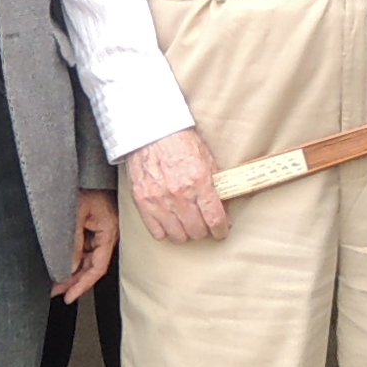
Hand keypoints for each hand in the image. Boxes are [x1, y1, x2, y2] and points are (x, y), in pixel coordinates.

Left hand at [62, 190, 118, 303]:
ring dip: (73, 270)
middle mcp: (108, 233)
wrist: (87, 168)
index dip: (83, 284)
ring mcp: (101, 230)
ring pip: (89, 258)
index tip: (69, 296)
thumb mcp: (75, 214)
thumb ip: (74, 242)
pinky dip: (74, 257)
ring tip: (56, 282)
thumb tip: (70, 267)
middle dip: (74, 280)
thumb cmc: (86, 184)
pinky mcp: (94, 225)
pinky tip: (62, 263)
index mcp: (109, 232)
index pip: (97, 267)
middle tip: (57, 292)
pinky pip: (86, 247)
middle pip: (93, 265)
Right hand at [124, 127, 227, 245]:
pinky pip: (157, 232)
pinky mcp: (143, 202)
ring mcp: (159, 199)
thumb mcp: (206, 159)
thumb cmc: (179, 141)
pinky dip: (165, 231)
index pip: (214, 218)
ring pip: (178, 236)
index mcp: (199, 181)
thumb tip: (224, 208)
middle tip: (203, 224)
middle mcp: (180, 193)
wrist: (151, 131)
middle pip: (197, 231)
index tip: (221, 231)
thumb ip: (215, 185)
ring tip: (186, 224)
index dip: (221, 230)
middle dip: (204, 230)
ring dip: (185, 232)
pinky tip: (169, 223)